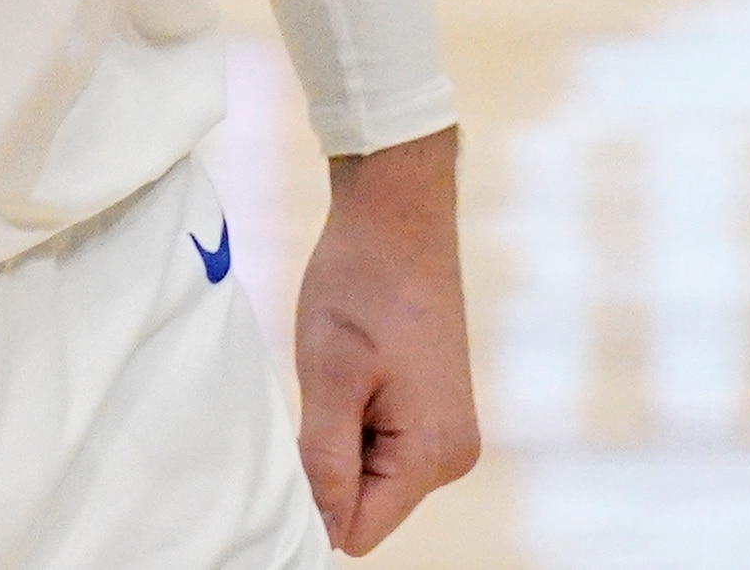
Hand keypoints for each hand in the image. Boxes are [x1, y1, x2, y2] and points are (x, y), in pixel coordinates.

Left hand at [291, 127, 478, 555]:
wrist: (399, 216)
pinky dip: (353, 420)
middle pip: (366, 506)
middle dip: (328, 465)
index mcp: (433, 454)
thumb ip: (325, 462)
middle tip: (320, 396)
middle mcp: (452, 455)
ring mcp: (447, 432)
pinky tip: (352, 371)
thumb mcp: (330, 376)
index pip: (359, 530)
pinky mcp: (434, 411)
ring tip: (339, 376)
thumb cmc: (363, 285)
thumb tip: (318, 534)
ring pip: (369, 476)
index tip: (297, 444)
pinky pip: (380, 447)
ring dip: (339, 438)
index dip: (315, 502)